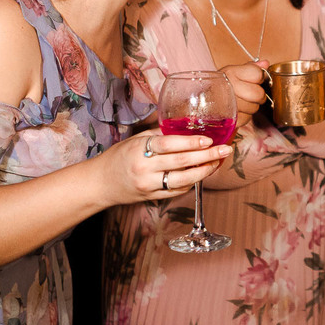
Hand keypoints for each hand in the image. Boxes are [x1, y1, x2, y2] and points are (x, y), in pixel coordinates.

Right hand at [99, 131, 230, 204]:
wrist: (100, 183)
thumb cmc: (118, 157)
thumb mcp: (135, 140)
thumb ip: (159, 134)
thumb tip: (185, 126)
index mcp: (139, 150)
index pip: (169, 145)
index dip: (191, 142)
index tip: (208, 139)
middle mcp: (144, 169)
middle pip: (181, 162)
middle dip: (207, 156)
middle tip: (225, 149)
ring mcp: (149, 186)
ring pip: (183, 180)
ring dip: (204, 171)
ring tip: (218, 162)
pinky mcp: (152, 197)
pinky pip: (177, 191)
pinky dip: (192, 182)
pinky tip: (202, 173)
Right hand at [222, 60, 268, 127]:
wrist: (200, 103)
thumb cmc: (221, 86)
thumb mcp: (234, 72)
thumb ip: (251, 67)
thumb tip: (265, 64)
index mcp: (231, 73)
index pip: (257, 74)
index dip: (259, 77)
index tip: (253, 79)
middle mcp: (228, 87)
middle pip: (258, 94)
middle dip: (258, 96)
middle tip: (251, 94)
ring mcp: (227, 104)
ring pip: (254, 108)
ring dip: (251, 107)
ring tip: (241, 102)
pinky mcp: (228, 119)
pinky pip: (247, 119)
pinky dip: (244, 116)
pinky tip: (236, 111)